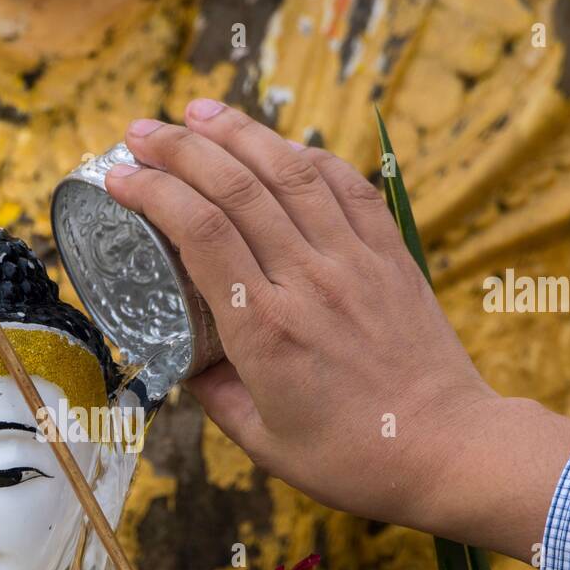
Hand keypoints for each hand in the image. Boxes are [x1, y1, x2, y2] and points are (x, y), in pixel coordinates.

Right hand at [104, 99, 569, 559]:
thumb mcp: (262, 442)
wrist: (450, 448)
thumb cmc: (354, 457)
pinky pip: (346, 186)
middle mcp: (308, 282)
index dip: (154, 192)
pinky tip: (279, 142)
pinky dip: (307, 155)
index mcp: (264, 330)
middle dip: (180, 148)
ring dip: (238, 132)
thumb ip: (215, 394)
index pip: (200, 233)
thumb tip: (188, 356)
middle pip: (236, 188)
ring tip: (198, 112)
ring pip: (290, 172)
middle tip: (141, 132)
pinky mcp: (389, 255)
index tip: (120, 177)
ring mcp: (354, 262)